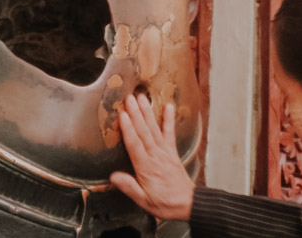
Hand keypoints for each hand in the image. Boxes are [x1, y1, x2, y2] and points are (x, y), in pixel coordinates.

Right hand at [110, 93, 195, 221]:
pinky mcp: (172, 151)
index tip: (123, 115)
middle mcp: (155, 156)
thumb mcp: (143, 200)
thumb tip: (114, 176)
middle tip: (129, 98)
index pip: (135, 145)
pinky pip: (170, 133)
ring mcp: (164, 151)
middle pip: (143, 132)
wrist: (187, 203)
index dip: (128, 129)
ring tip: (141, 98)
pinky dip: (169, 119)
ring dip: (147, 113)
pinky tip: (169, 107)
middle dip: (136, 114)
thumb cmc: (164, 203)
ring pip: (154, 129)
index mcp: (146, 167)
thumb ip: (129, 187)